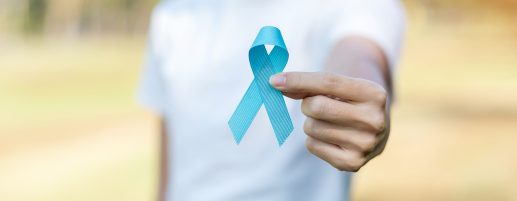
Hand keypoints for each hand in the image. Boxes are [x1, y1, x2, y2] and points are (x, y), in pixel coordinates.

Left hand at [270, 72, 389, 171]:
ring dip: (312, 123)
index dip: (299, 80)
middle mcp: (374, 120)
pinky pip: (312, 145)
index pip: (328, 82)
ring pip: (311, 127)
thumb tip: (277, 84)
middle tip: (318, 105)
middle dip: (308, 104)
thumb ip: (308, 84)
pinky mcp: (352, 163)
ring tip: (330, 122)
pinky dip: (314, 140)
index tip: (274, 80)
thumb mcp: (339, 86)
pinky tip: (332, 137)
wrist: (375, 126)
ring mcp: (365, 144)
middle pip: (316, 107)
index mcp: (374, 94)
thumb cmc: (350, 100)